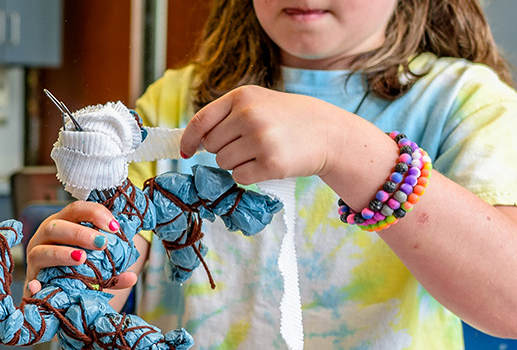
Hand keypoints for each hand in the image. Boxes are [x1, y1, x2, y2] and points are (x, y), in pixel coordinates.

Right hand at [23, 201, 139, 294]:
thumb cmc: (73, 270)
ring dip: (61, 253)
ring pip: (41, 250)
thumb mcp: (94, 267)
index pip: (76, 210)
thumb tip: (132, 276)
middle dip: (79, 233)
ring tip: (82, 258)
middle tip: (102, 243)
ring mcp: (34, 258)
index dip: (95, 213)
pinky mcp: (31, 279)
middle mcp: (45, 237)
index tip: (114, 227)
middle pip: (56, 226)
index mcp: (62, 224)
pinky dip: (35, 284)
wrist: (50, 291)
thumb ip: (112, 271)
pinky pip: (30, 281)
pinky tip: (40, 287)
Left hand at [178, 85, 386, 183]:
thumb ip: (226, 116)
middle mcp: (249, 115)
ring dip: (237, 163)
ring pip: (223, 163)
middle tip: (249, 145)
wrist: (330, 133)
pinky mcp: (270, 163)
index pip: (201, 121)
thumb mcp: (258, 103)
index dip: (189, 140)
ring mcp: (260, 139)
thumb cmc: (289, 119)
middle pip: (211, 146)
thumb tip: (192, 141)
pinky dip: (249, 175)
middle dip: (224, 150)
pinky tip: (268, 163)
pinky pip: (240, 177)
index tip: (186, 152)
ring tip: (262, 151)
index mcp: (242, 96)